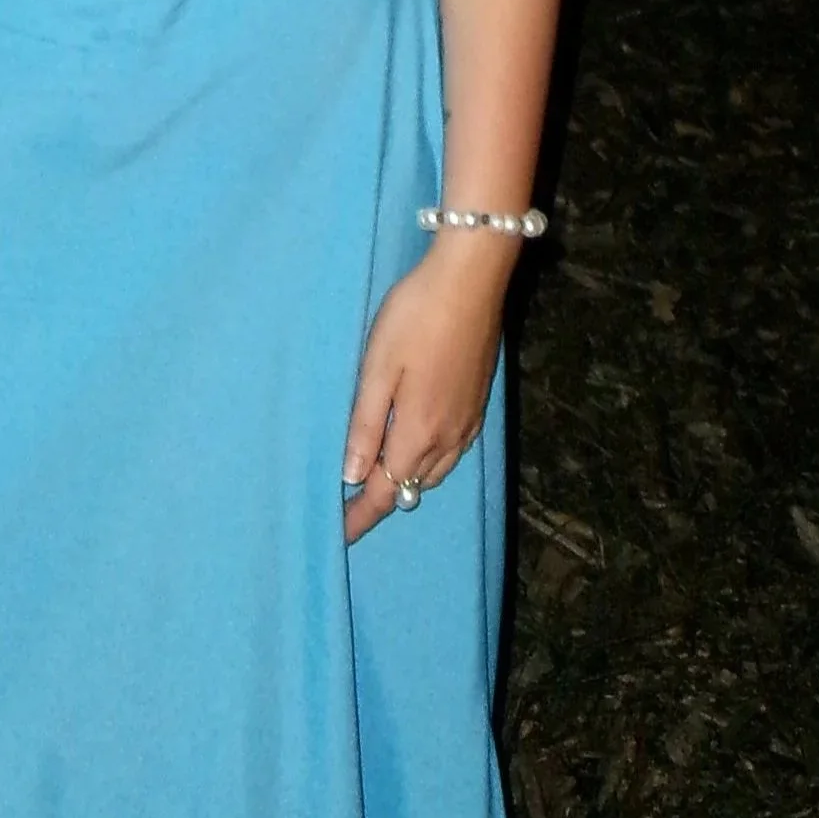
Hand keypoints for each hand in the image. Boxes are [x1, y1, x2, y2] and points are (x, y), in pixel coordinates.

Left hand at [341, 233, 510, 544]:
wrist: (471, 282)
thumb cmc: (414, 318)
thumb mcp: (377, 368)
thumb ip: (364, 424)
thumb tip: (351, 476)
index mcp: (417, 433)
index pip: (385, 492)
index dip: (361, 516)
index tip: (339, 535)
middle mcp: (448, 439)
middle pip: (411, 487)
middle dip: (382, 498)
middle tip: (350, 499)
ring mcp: (468, 423)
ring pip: (435, 473)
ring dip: (407, 480)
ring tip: (378, 475)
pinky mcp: (479, 404)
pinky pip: (452, 454)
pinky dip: (429, 462)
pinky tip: (416, 445)